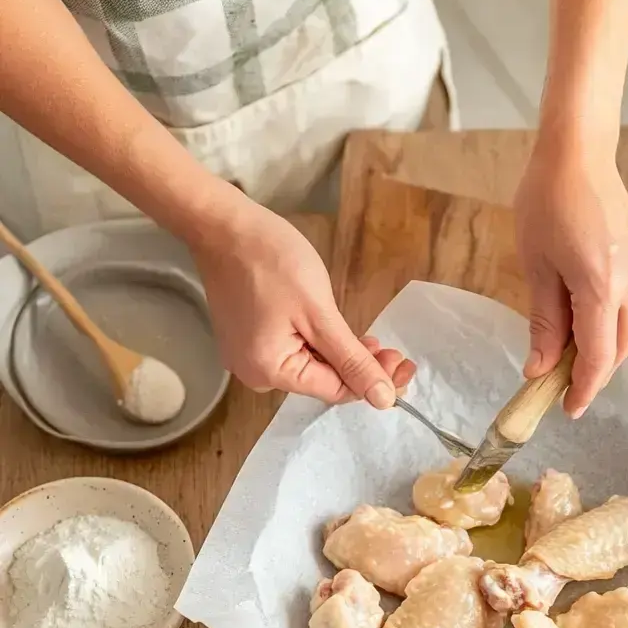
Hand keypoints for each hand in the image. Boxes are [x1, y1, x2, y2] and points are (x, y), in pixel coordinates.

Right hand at [187, 188, 414, 404]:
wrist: (222, 225)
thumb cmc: (271, 262)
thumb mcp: (319, 314)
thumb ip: (352, 360)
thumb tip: (383, 401)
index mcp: (270, 373)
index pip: (336, 391)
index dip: (374, 382)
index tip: (404, 363)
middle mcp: (255, 374)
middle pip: (322, 381)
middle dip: (360, 368)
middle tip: (394, 349)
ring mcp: (248, 356)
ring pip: (310, 365)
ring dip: (342, 355)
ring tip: (373, 339)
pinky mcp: (247, 339)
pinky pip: (292, 350)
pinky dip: (319, 344)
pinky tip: (340, 332)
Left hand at [514, 133, 627, 416]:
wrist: (579, 155)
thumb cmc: (546, 204)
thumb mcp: (536, 267)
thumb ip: (543, 323)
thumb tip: (539, 370)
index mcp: (601, 284)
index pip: (599, 356)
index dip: (584, 388)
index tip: (568, 408)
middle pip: (622, 349)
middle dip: (596, 371)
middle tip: (563, 380)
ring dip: (611, 350)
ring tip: (576, 350)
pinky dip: (622, 325)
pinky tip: (596, 318)